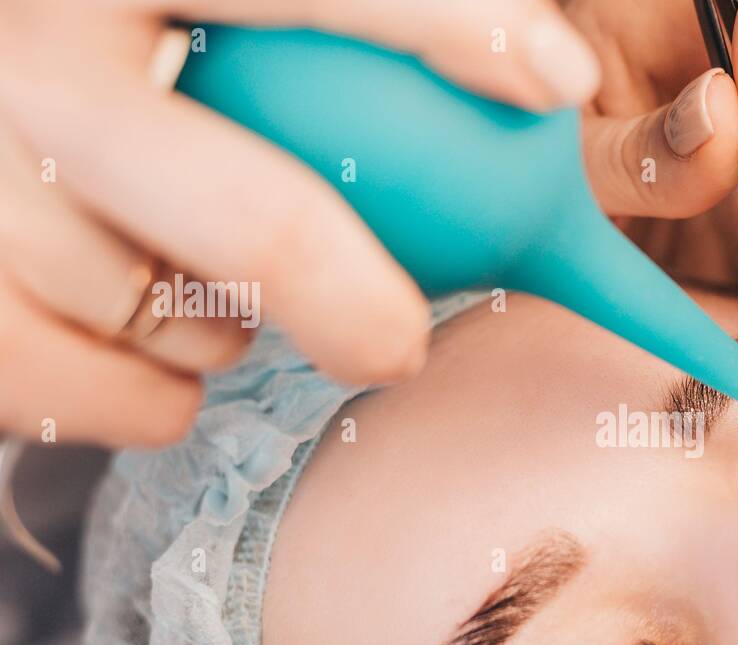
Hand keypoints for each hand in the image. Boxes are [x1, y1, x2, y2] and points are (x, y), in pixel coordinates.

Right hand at [0, 0, 599, 446]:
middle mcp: (38, 52)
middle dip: (352, 297)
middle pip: (256, 220)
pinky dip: (155, 395)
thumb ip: (367, 60)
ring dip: (225, 336)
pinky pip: (118, 398)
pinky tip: (141, 338)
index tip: (563, 82)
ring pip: (177, 320)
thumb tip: (567, 97)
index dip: (446, 21)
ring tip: (207, 291)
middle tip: (399, 346)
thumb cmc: (149, 104)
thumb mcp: (238, 50)